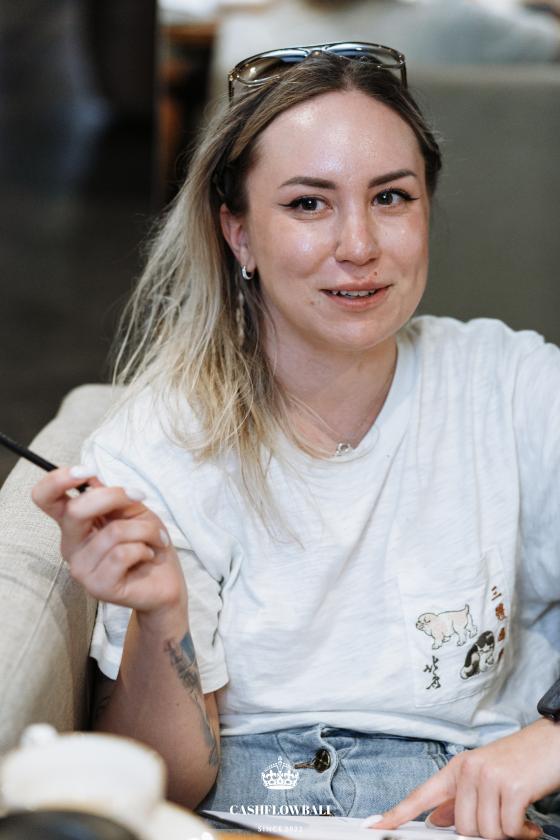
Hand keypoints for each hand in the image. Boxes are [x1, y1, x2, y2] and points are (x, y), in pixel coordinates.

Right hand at [32, 465, 187, 621]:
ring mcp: (81, 568)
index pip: (44, 497)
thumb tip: (92, 479)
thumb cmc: (148, 541)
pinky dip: (145, 548)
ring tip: (155, 538)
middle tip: (140, 496)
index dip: (58, 479)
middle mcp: (71, 545)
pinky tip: (148, 555)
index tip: (88, 471)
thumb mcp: (133, 510)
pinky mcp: (98, 587)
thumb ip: (112, 496)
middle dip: (114, 496)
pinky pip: (123, 554)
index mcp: (74, 523)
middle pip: (76, 511)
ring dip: (145, 529)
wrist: (166, 579)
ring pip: (113, 532)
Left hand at [372, 719, 559, 838]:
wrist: (552, 741)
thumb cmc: (521, 762)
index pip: (421, 794)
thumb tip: (436, 819)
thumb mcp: (484, 777)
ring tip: (519, 818)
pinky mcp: (512, 787)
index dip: (397, 813)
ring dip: (507, 832)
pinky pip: (508, 829)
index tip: (376, 827)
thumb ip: (458, 798)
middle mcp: (469, 770)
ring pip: (485, 832)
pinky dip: (522, 833)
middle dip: (485, 832)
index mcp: (457, 768)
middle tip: (505, 819)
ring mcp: (489, 777)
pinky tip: (530, 823)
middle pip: (462, 827)